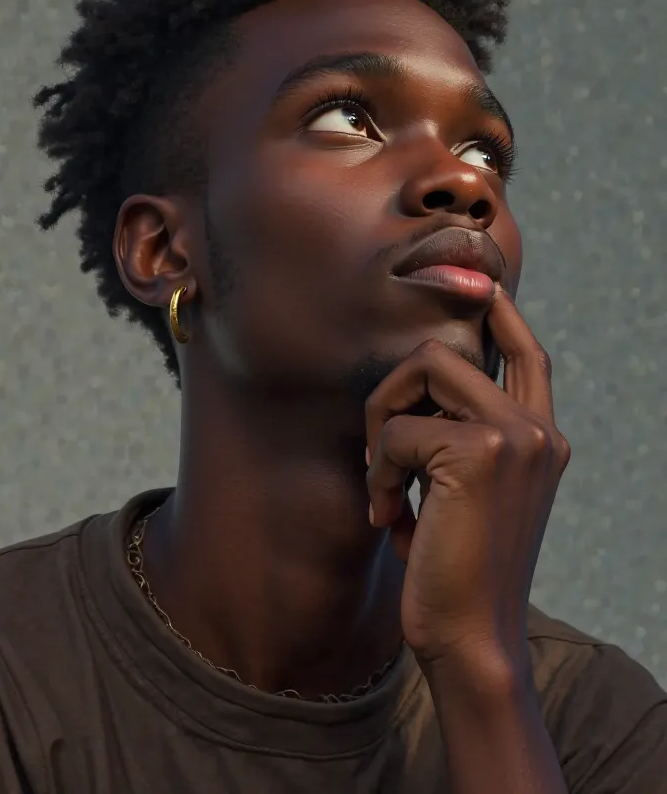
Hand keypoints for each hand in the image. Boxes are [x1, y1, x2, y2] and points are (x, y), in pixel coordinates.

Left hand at [365, 285, 569, 670]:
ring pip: (422, 368)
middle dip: (393, 389)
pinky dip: (378, 472)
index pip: (527, 352)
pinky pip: (398, 432)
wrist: (472, 639)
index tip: (478, 282)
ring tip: (385, 489)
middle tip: (379, 450)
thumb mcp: (467, 493)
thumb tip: (416, 385)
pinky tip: (389, 518)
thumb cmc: (456, 567)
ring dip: (382, 426)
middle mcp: (538, 430)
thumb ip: (459, 438)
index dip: (500, 311)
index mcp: (542, 438)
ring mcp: (516, 436)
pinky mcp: (481, 452)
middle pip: (447, 350)